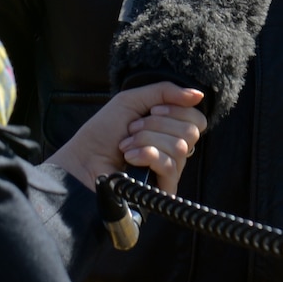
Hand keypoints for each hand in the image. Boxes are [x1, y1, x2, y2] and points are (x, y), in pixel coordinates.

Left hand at [44, 83, 205, 195]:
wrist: (83, 160)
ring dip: (146, 139)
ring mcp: (170, 171)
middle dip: (156, 125)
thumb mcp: (132, 101)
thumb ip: (165, 92)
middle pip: (191, 131)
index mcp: (170, 129)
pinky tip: (129, 158)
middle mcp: (174, 150)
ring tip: (126, 145)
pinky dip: (146, 154)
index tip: (152, 110)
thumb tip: (198, 94)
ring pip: (180, 146)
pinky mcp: (163, 189)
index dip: (177, 110)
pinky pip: (170, 165)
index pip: (197, 118)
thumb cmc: (103, 132)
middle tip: (132, 129)